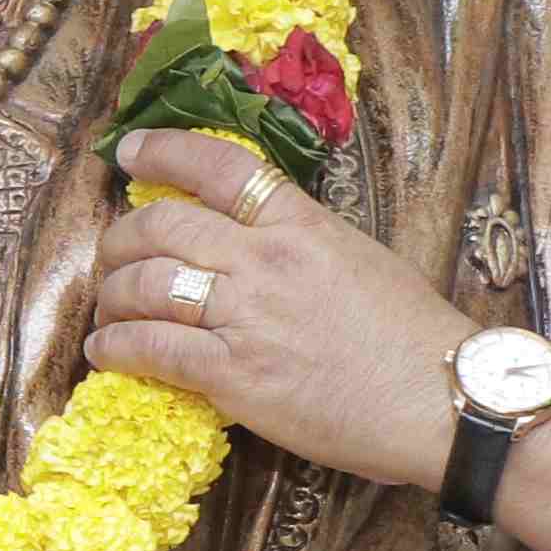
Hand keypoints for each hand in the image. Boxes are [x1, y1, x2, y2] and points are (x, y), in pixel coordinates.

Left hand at [83, 129, 479, 483]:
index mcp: (302, 224)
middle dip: (122, 237)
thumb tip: (256, 242)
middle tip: (112, 254)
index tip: (127, 149)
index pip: (220, 167)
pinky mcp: (236, 376)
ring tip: (108, 311)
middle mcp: (267, 260)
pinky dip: (116, 348)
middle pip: (164, 225)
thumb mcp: (362, 259)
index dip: (163, 149)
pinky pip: (153, 350)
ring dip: (112, 296)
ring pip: (146, 285)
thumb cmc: (415, 337)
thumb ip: (303, 243)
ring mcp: (248, 317)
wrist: (444, 400)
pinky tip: (105, 354)